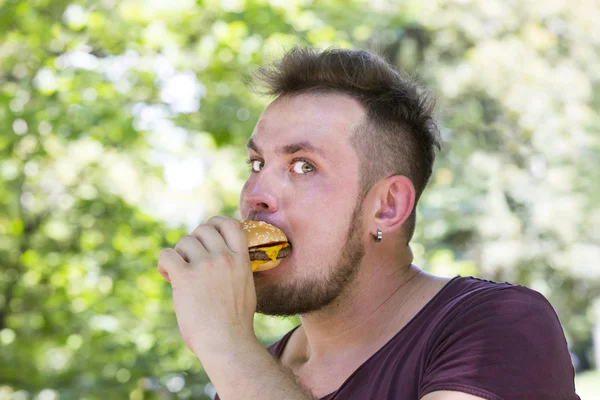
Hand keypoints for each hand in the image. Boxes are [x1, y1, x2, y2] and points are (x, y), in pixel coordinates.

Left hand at [157, 216, 256, 355]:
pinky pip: (167, 255)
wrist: (227, 342)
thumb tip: (220, 258)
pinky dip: (164, 264)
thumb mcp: (245, 286)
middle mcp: (224, 257)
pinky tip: (168, 276)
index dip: (215, 224)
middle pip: (203, 229)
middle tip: (189, 260)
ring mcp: (205, 266)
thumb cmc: (235, 322)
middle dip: (193, 241)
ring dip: (179, 254)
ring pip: (184, 241)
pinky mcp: (186, 277)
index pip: (229, 224)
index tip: (207, 235)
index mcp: (241, 259)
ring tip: (179, 273)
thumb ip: (235, 268)